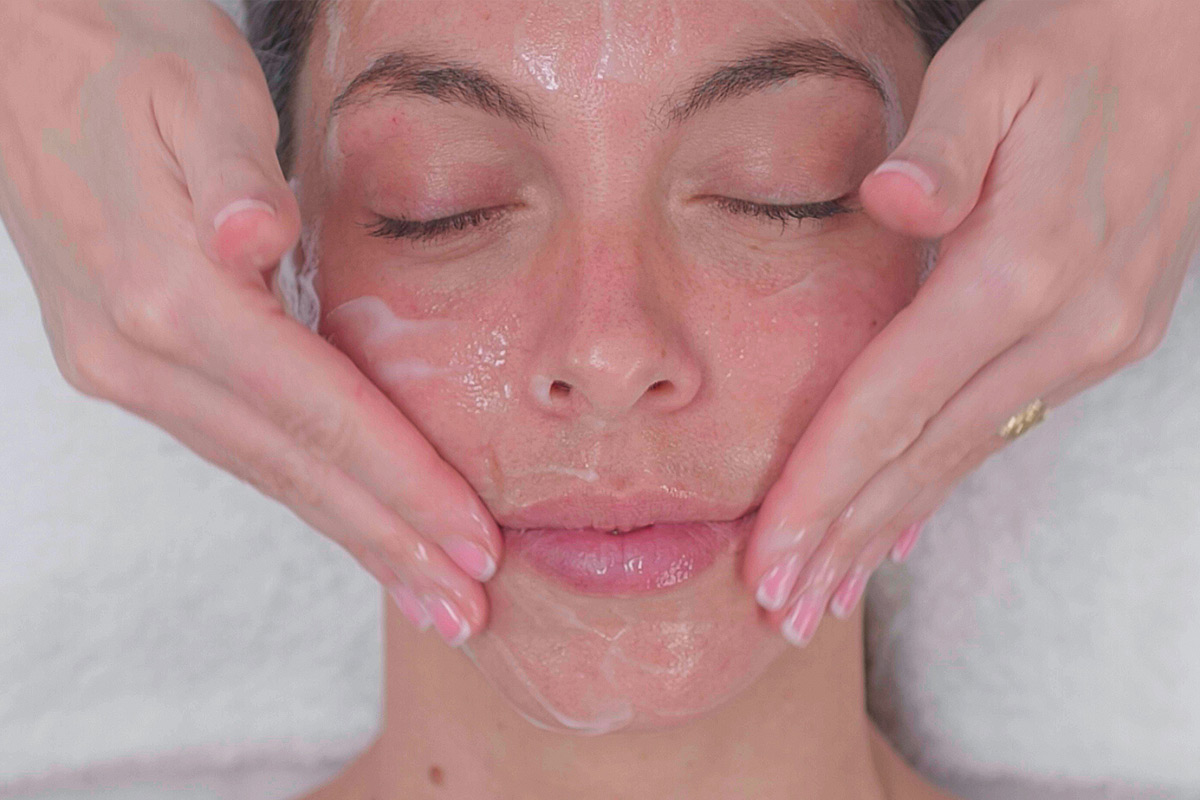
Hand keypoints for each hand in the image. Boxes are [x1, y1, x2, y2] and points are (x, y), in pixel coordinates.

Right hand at [0, 0, 498, 646]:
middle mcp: (138, 351)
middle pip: (294, 470)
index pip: (318, 414)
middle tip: (469, 610)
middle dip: (389, 543)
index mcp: (169, 290)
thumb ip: (230, 168)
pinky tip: (348, 518)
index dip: (404, 485)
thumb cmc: (124, 51)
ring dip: (351, 535)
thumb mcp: (192, 82)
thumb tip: (255, 236)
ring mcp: (122, 365)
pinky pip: (236, 443)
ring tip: (424, 589)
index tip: (475, 544)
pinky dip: (304, 491)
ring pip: (262, 472)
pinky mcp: (125, 360)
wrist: (18, 49)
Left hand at [742, 0, 1199, 644]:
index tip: (766, 550)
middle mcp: (1068, 325)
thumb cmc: (1071, 42)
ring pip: (964, 456)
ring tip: (825, 594)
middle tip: (777, 608)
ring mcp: (1095, 340)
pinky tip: (902, 529)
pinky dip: (939, 485)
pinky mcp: (1104, 338)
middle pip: (924, 455)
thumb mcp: (995, 66)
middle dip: (843, 537)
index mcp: (1023, 265)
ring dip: (888, 529)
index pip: (892, 401)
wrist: (1186, 39)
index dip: (822, 484)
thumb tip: (890, 205)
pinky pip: (1001, 430)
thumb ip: (942, 144)